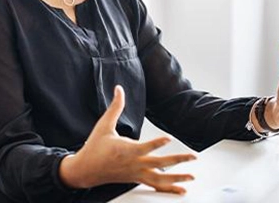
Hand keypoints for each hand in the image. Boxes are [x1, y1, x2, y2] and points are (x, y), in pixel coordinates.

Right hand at [59, 86, 195, 193]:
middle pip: (159, 164)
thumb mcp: (104, 125)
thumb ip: (115, 107)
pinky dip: (168, 188)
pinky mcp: (136, 179)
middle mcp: (133, 164)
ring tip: (191, 176)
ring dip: (177, 178)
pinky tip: (180, 189)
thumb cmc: (95, 146)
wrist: (86, 169)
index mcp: (125, 150)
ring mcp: (136, 173)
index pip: (144, 147)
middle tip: (192, 157)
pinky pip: (154, 185)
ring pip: (159, 179)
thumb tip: (119, 89)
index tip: (168, 138)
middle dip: (177, 160)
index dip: (156, 143)